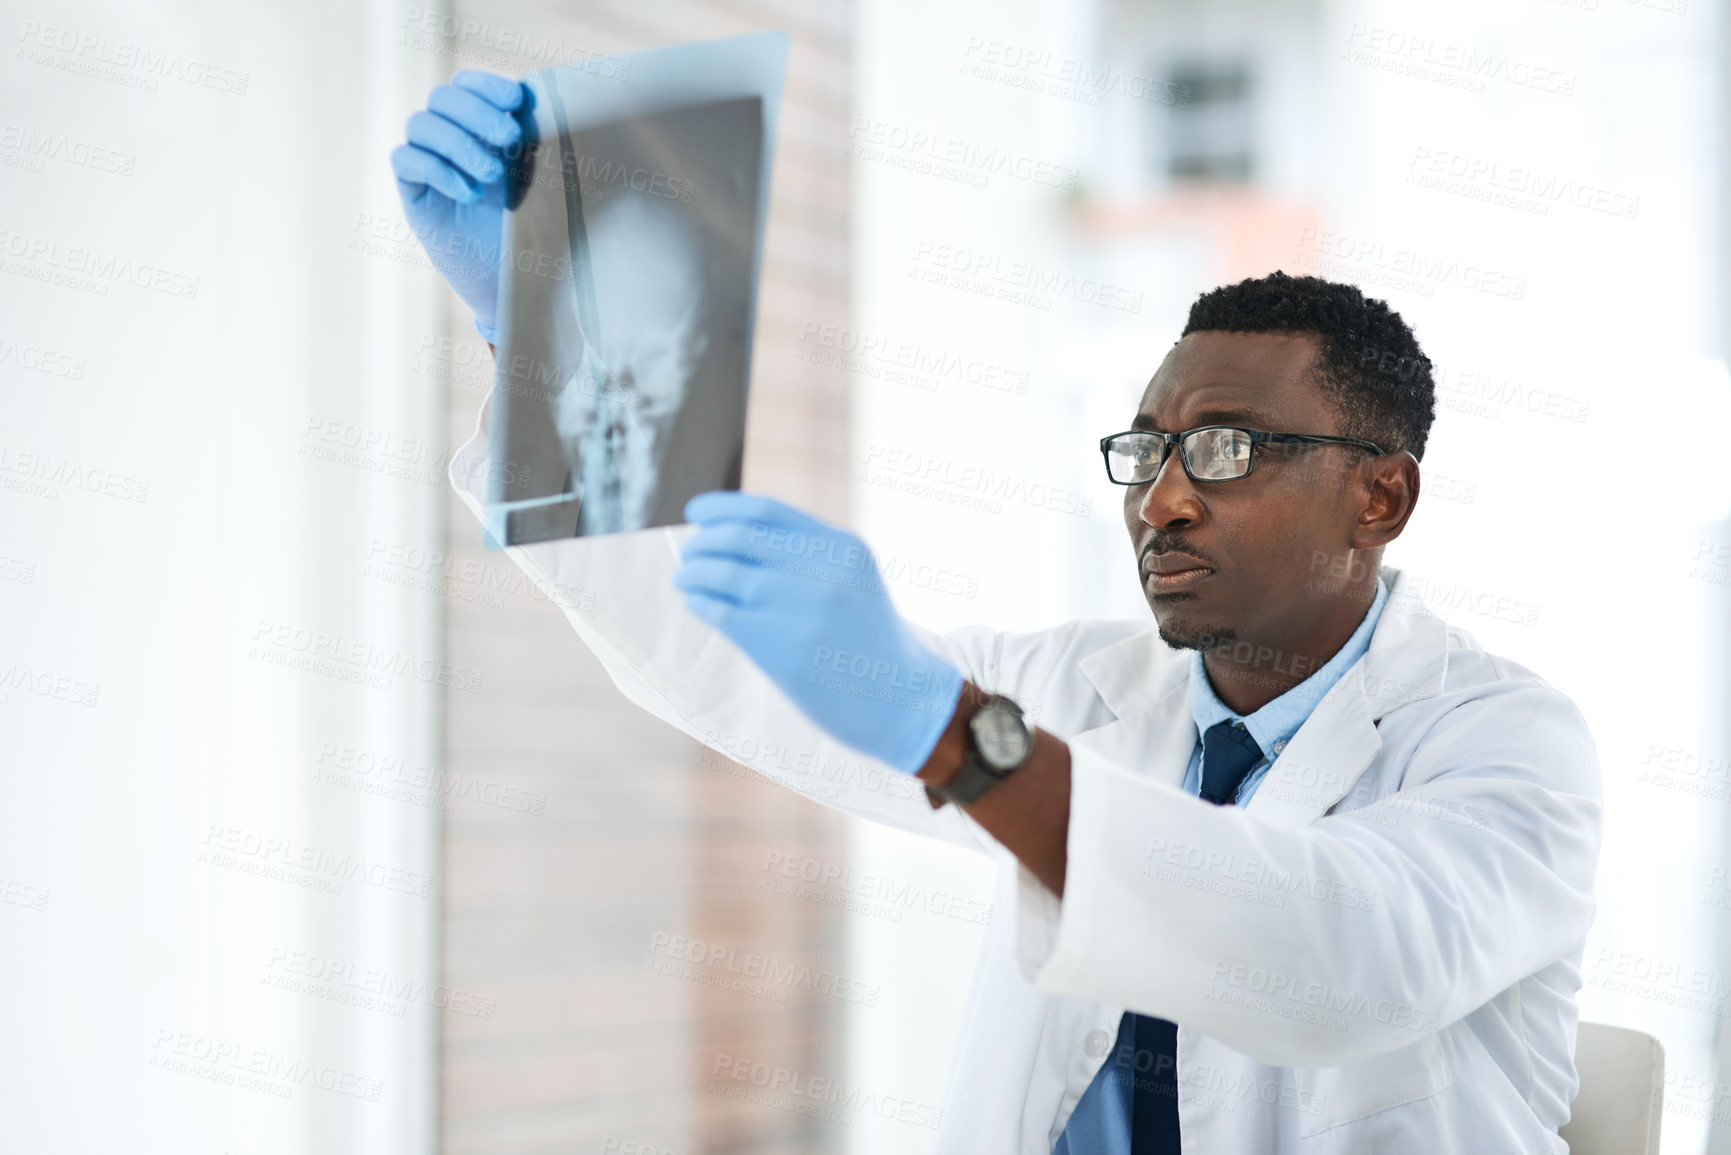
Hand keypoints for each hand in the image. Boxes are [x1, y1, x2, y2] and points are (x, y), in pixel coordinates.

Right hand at [390, 70, 525, 340]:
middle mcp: (449, 139)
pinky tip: (469, 193)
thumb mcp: (541, 183)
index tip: (516, 100)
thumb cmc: (534, 229)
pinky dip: (437, 170)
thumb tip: (541, 106)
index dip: (486, 85)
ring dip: (458, 143)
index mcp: (479, 127)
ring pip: (421, 125)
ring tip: (493, 174)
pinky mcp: (413, 193)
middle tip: (511, 139)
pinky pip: (405, 161)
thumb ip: (535, 144)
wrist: (516, 283)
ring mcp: (427, 163)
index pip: (467, 85)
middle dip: (478, 113)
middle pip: (442, 98)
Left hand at [674, 492, 963, 774]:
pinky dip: (701, 604)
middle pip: (740, 538)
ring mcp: (801, 609)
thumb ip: (810, 556)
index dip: (723, 508)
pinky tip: (697, 605)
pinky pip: (723, 613)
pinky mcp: (782, 649)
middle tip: (689, 554)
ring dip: (694, 573)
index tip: (696, 513)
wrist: (903, 702)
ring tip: (685, 579)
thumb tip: (736, 537)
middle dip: (704, 543)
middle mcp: (822, 570)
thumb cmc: (870, 644)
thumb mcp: (855, 581)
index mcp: (842, 547)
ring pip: (726, 573)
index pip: (768, 510)